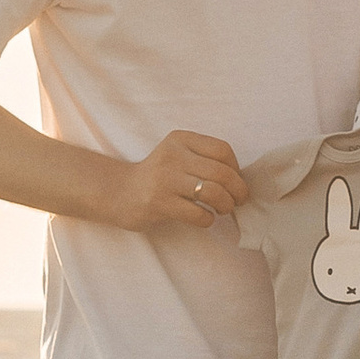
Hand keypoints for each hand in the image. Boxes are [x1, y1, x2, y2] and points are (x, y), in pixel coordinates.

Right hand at [111, 129, 247, 231]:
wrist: (119, 192)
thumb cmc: (157, 176)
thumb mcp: (177, 154)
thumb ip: (203, 158)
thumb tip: (240, 178)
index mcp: (180, 139)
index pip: (222, 150)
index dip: (236, 169)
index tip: (235, 181)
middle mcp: (173, 155)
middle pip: (221, 173)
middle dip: (238, 190)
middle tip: (238, 201)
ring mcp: (165, 179)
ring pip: (213, 193)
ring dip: (226, 205)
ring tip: (223, 210)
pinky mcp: (159, 203)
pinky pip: (198, 214)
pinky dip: (208, 219)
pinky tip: (204, 218)